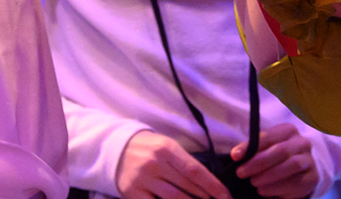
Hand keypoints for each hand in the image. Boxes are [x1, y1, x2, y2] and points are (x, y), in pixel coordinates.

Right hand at [115, 129, 231, 198]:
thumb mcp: (166, 146)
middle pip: (187, 187)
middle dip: (206, 198)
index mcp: (166, 148)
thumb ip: (184, 163)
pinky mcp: (133, 193)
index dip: (213, 186)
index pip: (195, 170)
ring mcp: (143, 179)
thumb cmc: (148, 148)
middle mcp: (155, 163)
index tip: (226, 196)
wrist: (114, 148)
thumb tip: (208, 183)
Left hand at [232, 124, 319, 198]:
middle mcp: (302, 143)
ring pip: (291, 166)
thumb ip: (251, 150)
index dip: (250, 146)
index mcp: (288, 130)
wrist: (300, 172)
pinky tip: (263, 191)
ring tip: (253, 182)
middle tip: (241, 173)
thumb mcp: (264, 149)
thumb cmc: (276, 157)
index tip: (234, 156)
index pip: (268, 136)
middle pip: (280, 151)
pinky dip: (277, 188)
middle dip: (258, 163)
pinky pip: (296, 183)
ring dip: (268, 176)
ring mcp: (309, 160)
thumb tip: (235, 155)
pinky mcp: (312, 178)